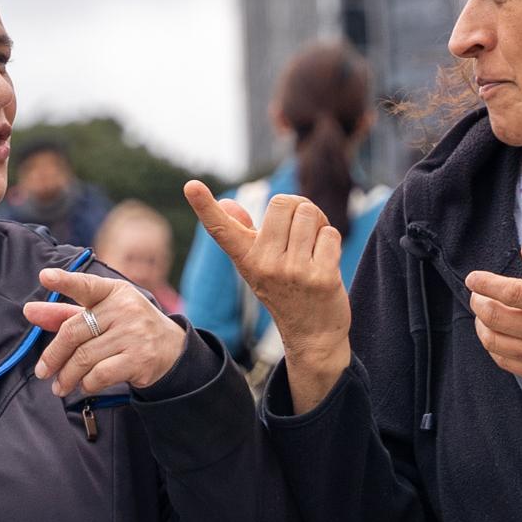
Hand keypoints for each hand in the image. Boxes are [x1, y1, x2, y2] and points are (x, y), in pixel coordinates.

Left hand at [25, 268, 186, 396]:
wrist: (171, 349)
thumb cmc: (127, 328)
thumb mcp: (101, 315)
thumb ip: (65, 313)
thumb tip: (30, 311)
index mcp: (114, 292)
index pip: (86, 285)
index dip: (65, 281)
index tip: (45, 276)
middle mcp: (125, 309)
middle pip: (74, 333)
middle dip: (53, 356)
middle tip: (43, 371)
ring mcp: (134, 334)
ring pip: (84, 358)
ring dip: (67, 376)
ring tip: (60, 385)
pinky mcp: (139, 359)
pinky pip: (99, 375)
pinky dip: (86, 384)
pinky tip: (83, 385)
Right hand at [183, 180, 350, 410]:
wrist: (312, 335)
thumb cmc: (284, 292)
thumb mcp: (257, 265)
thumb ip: (243, 233)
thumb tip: (227, 203)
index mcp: (245, 259)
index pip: (221, 229)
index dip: (204, 206)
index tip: (191, 186)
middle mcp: (265, 265)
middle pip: (283, 202)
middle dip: (298, 209)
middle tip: (300, 232)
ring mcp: (293, 272)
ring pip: (309, 214)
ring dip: (317, 223)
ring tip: (313, 247)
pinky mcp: (321, 278)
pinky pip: (329, 233)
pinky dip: (330, 241)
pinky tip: (325, 262)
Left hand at [465, 245, 521, 424]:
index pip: (512, 293)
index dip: (486, 283)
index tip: (473, 278)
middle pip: (496, 318)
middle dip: (478, 302)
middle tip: (477, 293)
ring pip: (495, 342)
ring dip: (482, 325)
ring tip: (484, 313)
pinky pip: (506, 362)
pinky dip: (494, 347)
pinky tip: (498, 334)